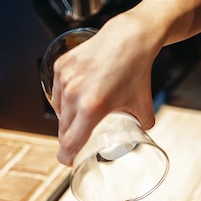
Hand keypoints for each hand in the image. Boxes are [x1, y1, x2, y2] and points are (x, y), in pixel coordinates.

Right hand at [51, 14, 158, 165]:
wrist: (129, 38)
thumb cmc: (136, 69)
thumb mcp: (143, 104)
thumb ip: (143, 123)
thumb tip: (143, 133)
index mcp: (92, 108)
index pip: (69, 142)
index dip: (67, 156)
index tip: (69, 161)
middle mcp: (74, 94)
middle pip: (62, 129)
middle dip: (69, 139)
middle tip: (77, 143)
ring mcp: (65, 79)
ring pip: (59, 110)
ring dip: (67, 119)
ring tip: (81, 117)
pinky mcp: (61, 66)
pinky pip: (57, 91)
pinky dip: (65, 98)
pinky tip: (77, 97)